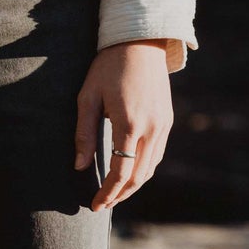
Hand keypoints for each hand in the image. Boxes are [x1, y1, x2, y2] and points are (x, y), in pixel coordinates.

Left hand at [74, 41, 175, 211]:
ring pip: (150, 169)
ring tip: (113, 193)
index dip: (107, 193)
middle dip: (119, 195)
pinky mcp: (167, 121)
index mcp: (129, 124)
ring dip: (132, 186)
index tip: (95, 204)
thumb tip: (80, 165)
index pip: (120, 172)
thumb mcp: (88, 97)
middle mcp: (151, 129)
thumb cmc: (108, 68)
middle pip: (137, 177)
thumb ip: (84, 133)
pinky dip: (143, 171)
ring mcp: (163, 126)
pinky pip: (157, 156)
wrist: (140, 43)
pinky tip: (129, 174)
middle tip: (101, 204)